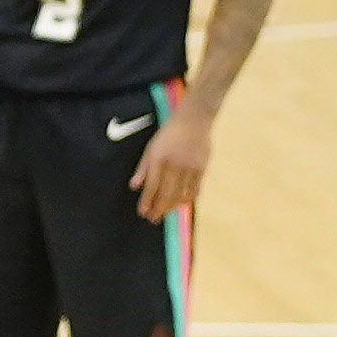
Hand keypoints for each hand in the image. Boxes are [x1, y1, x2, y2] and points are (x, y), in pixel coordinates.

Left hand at [132, 101, 213, 218]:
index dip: (146, 201)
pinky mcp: (202, 167)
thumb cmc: (169, 132)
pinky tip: (180, 204)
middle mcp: (174, 164)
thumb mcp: (152, 146)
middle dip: (158, 208)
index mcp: (159, 157)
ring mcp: (190, 166)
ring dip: (171, 207)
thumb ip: (143, 168)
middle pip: (166, 193)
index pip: (151, 185)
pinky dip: (187, 199)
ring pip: (180, 194)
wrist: (195, 117)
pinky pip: (195, 189)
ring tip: (164, 213)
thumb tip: (134, 187)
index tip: (142, 212)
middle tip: (152, 219)